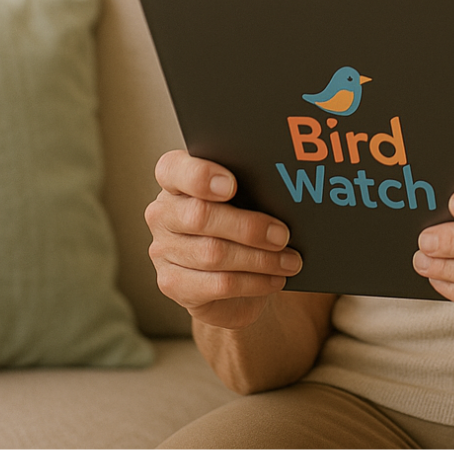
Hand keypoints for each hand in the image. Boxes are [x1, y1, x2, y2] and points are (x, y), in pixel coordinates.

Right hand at [145, 150, 301, 329]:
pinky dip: (253, 282)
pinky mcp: (172, 284)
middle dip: (249, 227)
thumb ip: (250, 187)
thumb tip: (286, 193)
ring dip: (260, 259)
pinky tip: (275, 278)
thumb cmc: (240, 221)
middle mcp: (163, 212)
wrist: (231, 275)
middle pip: (200, 216)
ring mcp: (163, 250)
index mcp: (176, 179)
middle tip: (283, 235)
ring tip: (291, 261)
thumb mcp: (244, 197)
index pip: (174, 169)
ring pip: (213, 254)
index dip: (200, 176)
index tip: (232, 185)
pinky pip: (217, 284)